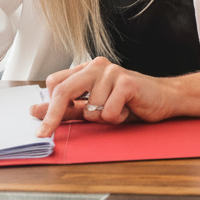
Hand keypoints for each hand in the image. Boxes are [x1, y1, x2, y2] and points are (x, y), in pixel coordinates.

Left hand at [31, 57, 175, 137]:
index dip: (47, 106)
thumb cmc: (129, 102)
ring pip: (90, 109)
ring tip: (117, 111)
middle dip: (54, 115)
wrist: (163, 98)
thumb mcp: (94, 107)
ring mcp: (112, 72)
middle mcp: (97, 66)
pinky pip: (108, 112)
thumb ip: (67, 108)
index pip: (56, 83)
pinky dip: (117, 118)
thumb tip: (37, 111)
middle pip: (64, 90)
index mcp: (86, 69)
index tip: (42, 127)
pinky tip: (127, 110)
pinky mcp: (126, 82)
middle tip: (45, 134)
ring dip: (102, 119)